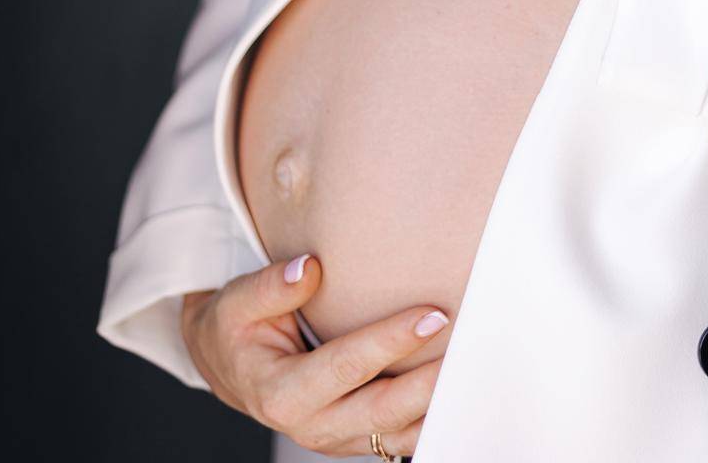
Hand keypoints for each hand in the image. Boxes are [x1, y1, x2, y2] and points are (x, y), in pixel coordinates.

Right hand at [181, 253, 449, 455]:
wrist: (229, 364)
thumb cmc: (236, 328)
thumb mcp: (236, 302)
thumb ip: (271, 285)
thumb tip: (311, 268)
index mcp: (281, 393)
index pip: (346, 366)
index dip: (390, 341)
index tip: (432, 315)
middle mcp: (312, 425)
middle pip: (382, 411)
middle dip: (430, 380)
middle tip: (472, 343)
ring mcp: (337, 438)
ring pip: (397, 433)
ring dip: (438, 403)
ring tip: (478, 364)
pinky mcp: (355, 438)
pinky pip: (400, 438)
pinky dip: (432, 416)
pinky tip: (462, 386)